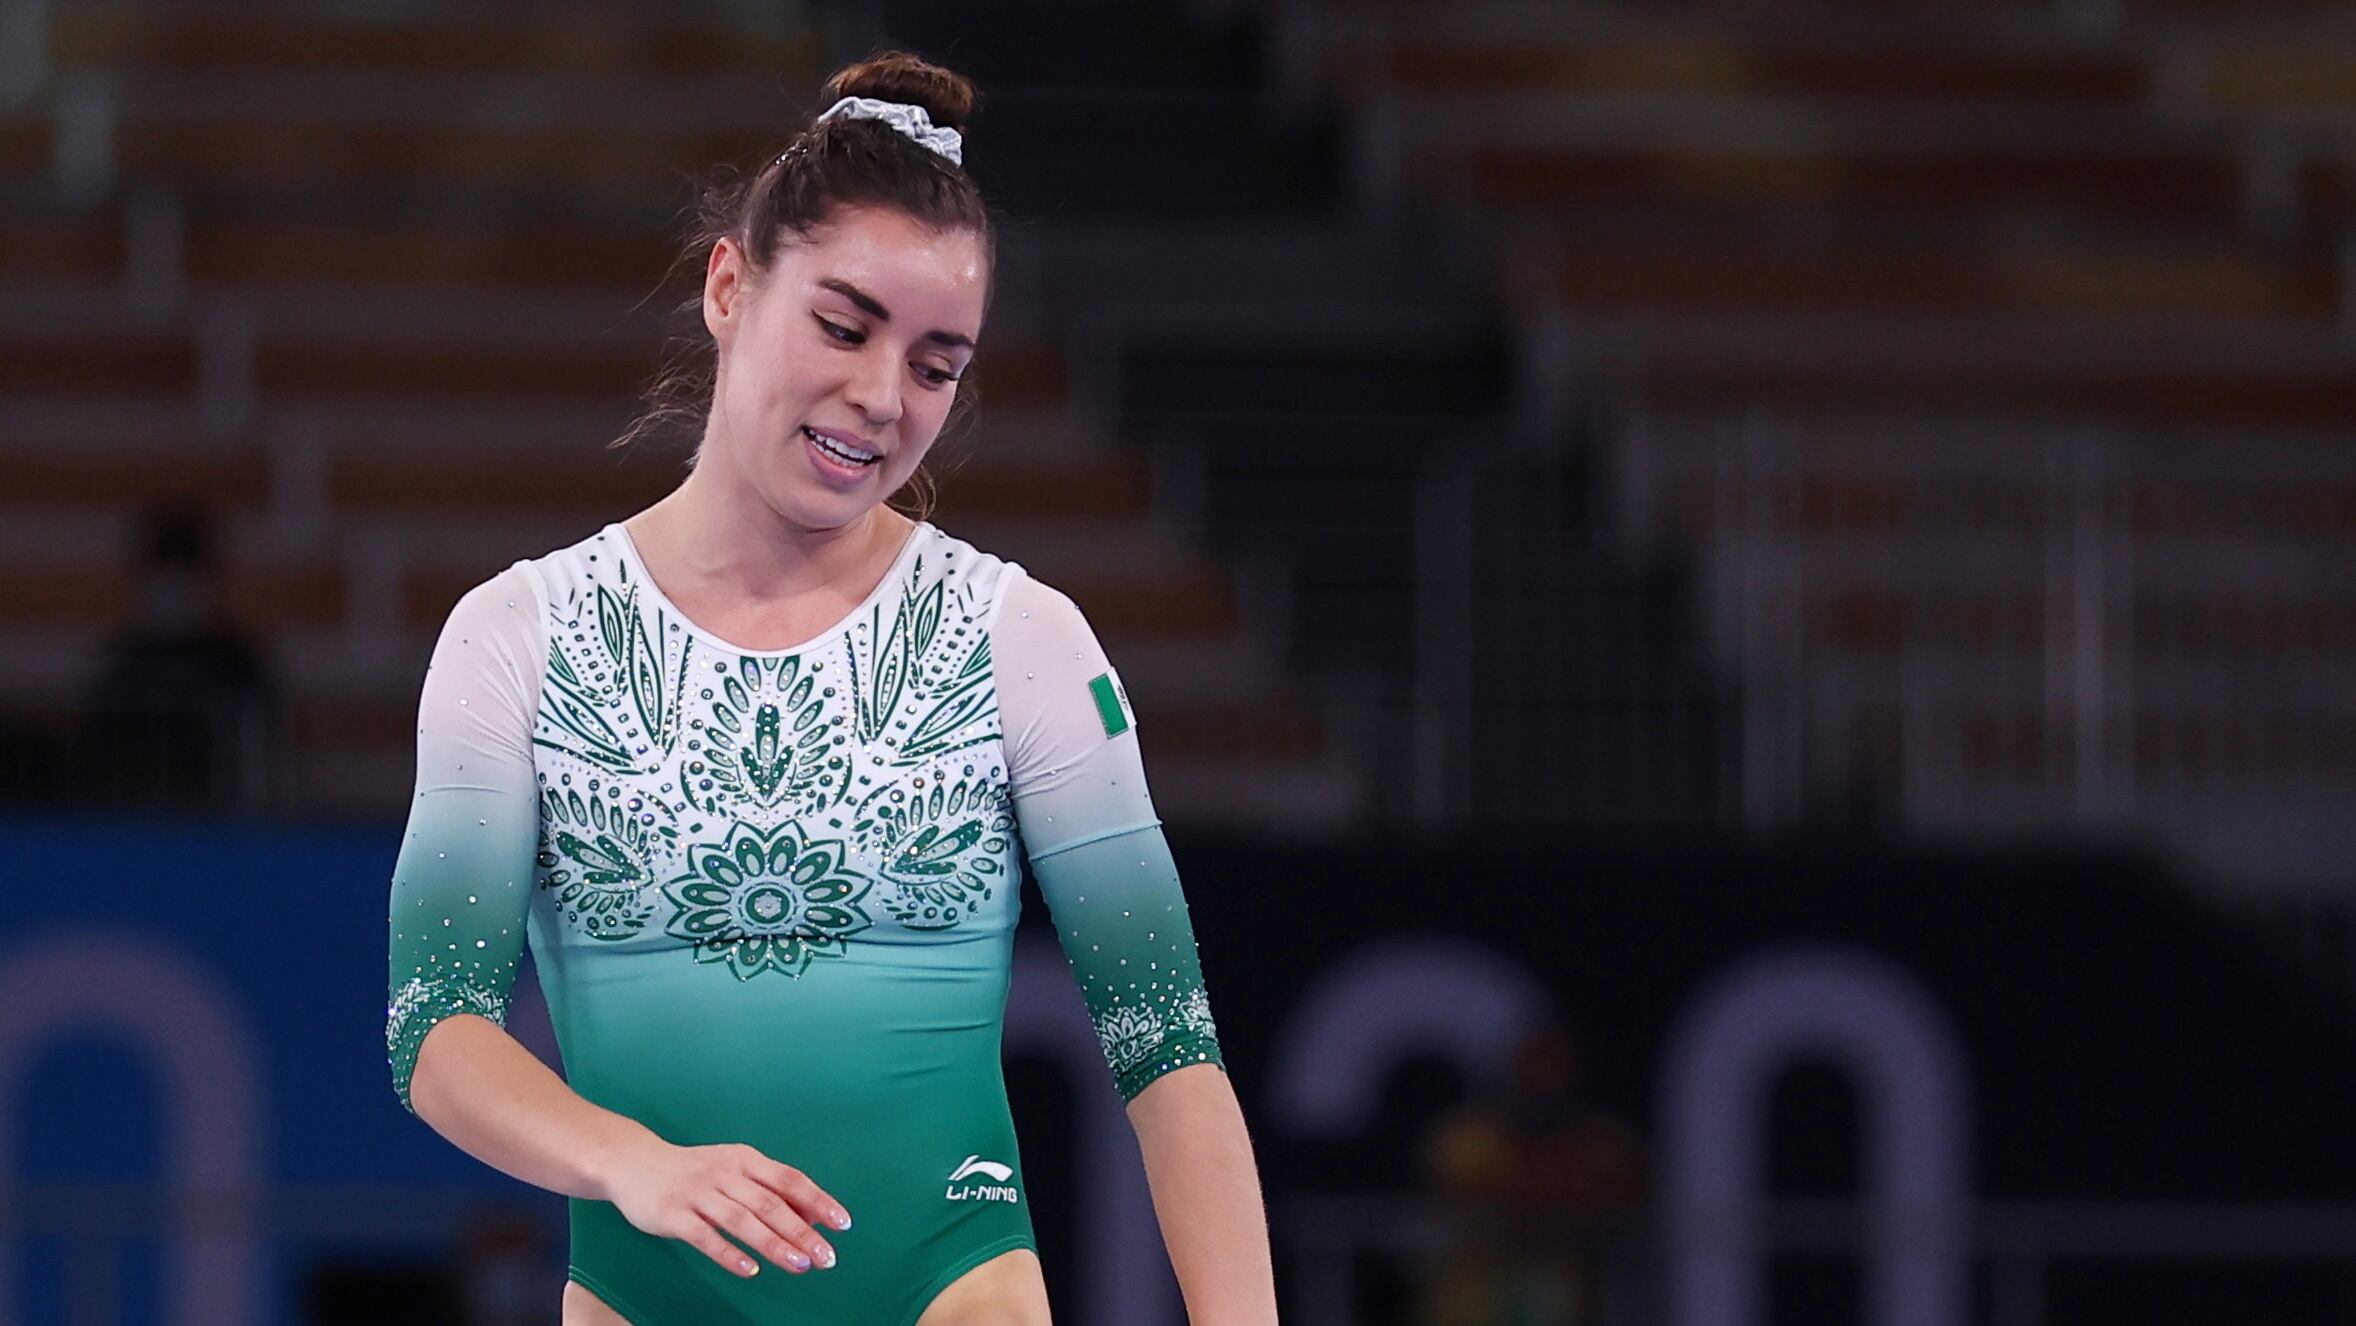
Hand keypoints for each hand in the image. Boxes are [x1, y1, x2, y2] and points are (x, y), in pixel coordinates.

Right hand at [602, 1138, 852, 1277]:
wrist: (634, 1163)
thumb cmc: (695, 1171)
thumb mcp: (734, 1171)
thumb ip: (770, 1191)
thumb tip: (813, 1217)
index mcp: (745, 1160)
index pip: (790, 1179)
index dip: (818, 1201)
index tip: (842, 1224)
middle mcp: (725, 1173)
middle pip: (770, 1203)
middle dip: (802, 1232)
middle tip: (826, 1258)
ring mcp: (698, 1193)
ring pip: (742, 1220)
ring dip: (774, 1244)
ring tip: (799, 1265)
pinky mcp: (673, 1214)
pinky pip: (704, 1236)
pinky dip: (728, 1253)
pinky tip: (749, 1270)